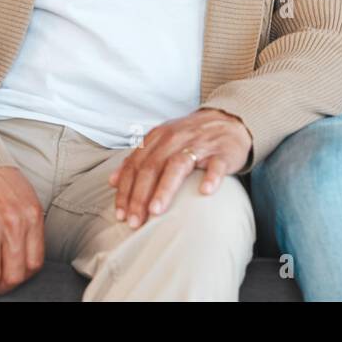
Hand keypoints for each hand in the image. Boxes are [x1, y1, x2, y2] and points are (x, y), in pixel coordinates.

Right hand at [0, 165, 44, 294]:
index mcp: (31, 218)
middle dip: (2, 286)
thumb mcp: (27, 200)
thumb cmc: (0, 180)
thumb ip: (30, 226)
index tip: (13, 276)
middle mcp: (12, 226)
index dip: (23, 278)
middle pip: (12, 276)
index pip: (34, 264)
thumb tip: (27, 254)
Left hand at [110, 109, 252, 228]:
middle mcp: (176, 138)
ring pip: (178, 165)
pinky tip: (205, 191)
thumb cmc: (191, 138)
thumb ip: (137, 160)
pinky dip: (210, 177)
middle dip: (140, 196)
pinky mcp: (223, 152)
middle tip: (135, 221)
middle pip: (152, 167)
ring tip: (156, 211)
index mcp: (159, 137)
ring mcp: (200, 144)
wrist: (229, 120)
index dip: (126, 190)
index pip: (136, 165)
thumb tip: (112, 181)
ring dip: (165, 188)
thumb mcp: (162, 142)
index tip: (121, 215)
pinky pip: (216, 164)